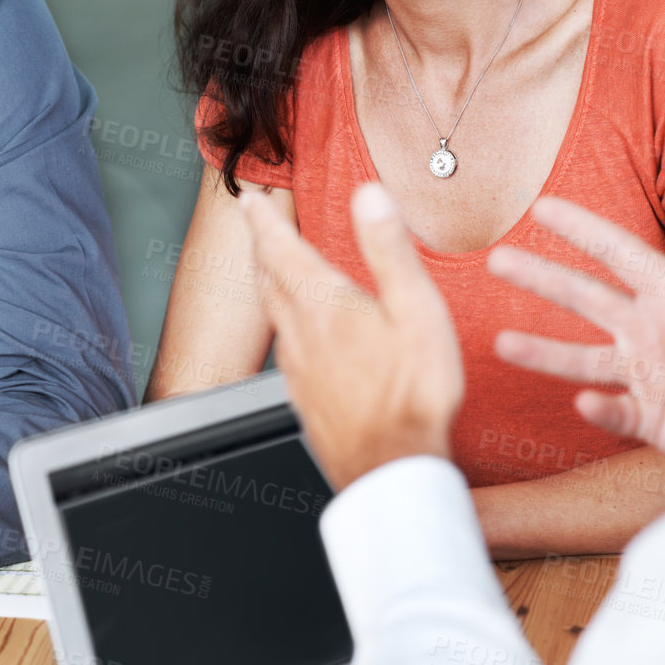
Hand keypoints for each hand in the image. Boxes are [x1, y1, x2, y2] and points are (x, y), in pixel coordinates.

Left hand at [239, 183, 463, 490]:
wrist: (392, 469)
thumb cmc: (412, 394)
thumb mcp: (415, 309)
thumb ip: (389, 249)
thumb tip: (369, 196)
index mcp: (325, 306)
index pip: (281, 250)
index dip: (262, 221)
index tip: (248, 200)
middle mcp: (302, 334)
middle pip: (269, 280)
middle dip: (261, 247)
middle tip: (253, 225)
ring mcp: (299, 369)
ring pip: (273, 314)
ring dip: (268, 283)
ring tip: (271, 269)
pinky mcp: (305, 397)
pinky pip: (283, 348)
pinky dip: (282, 323)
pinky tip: (295, 334)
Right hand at [488, 193, 664, 453]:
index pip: (617, 254)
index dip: (580, 229)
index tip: (540, 206)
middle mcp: (652, 332)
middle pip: (584, 299)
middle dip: (540, 279)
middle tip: (496, 260)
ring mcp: (649, 376)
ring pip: (582, 360)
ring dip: (543, 351)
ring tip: (501, 343)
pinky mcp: (654, 420)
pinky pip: (615, 413)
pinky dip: (598, 410)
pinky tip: (584, 403)